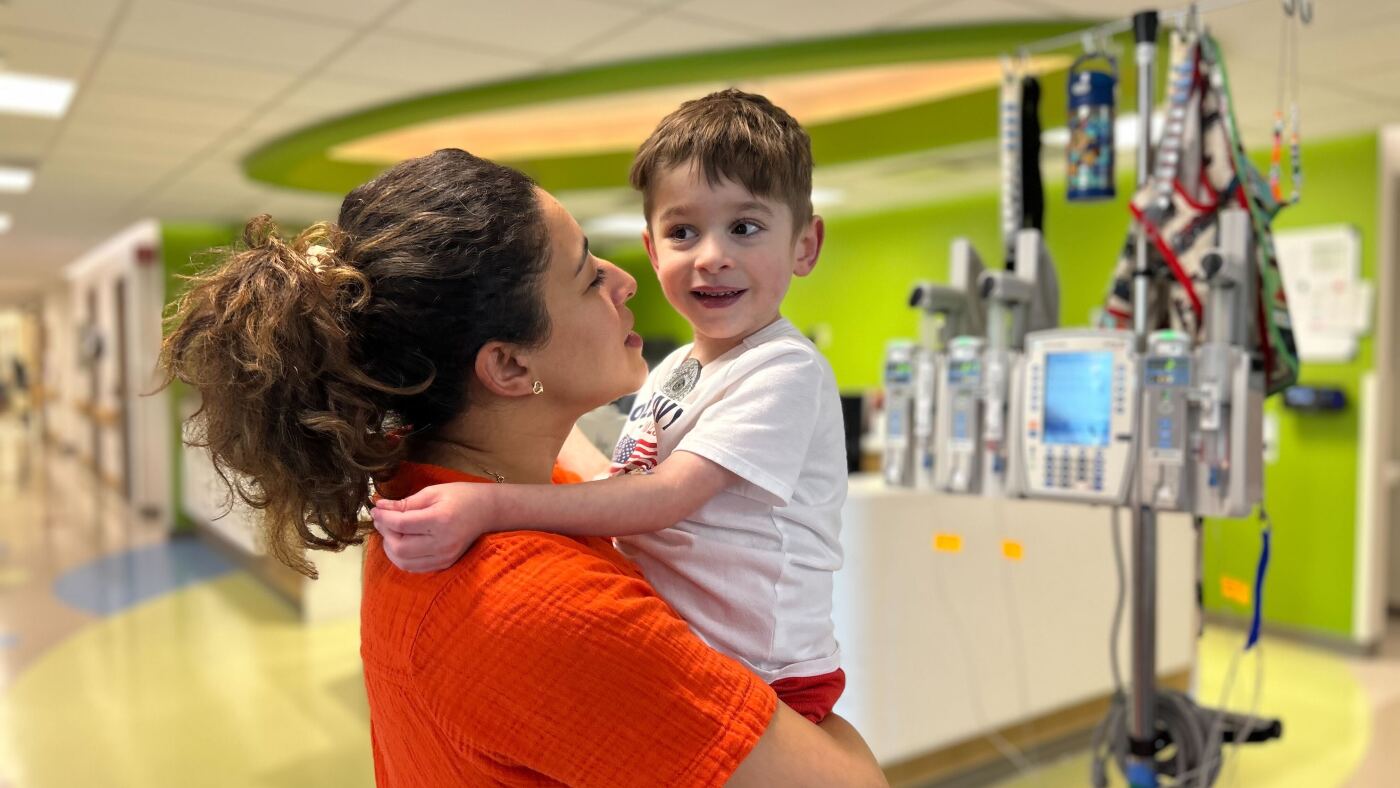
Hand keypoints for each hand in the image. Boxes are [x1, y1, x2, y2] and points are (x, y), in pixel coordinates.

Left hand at [372, 482, 497, 572]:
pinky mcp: (445, 564)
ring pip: (403, 562)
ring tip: (391, 532)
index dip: (383, 517)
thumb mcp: (433, 492)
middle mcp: (442, 543)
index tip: (375, 508)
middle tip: (383, 519)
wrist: (488, 512)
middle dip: (385, 533)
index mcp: (440, 520)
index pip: (401, 524)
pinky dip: (401, 558)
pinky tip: (402, 543)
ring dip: (390, 548)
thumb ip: (406, 502)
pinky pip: (414, 568)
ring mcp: (444, 557)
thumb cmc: (461, 496)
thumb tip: (380, 507)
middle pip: (399, 547)